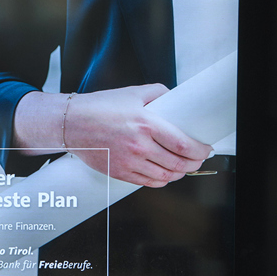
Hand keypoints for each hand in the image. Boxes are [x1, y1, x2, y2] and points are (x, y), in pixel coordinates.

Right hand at [13, 85, 211, 186]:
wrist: (71, 123)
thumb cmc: (99, 107)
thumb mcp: (132, 93)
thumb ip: (158, 93)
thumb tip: (176, 100)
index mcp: (145, 124)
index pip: (183, 145)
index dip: (200, 151)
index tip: (205, 149)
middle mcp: (138, 145)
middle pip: (178, 164)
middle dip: (193, 164)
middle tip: (197, 159)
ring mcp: (128, 161)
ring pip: (165, 176)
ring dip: (179, 174)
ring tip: (182, 167)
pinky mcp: (119, 172)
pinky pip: (148, 183)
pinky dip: (161, 180)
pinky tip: (164, 173)